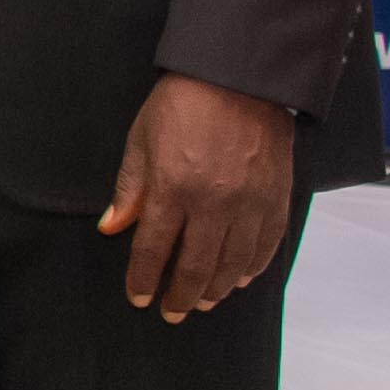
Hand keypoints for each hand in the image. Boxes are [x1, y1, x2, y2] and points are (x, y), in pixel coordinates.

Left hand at [101, 71, 298, 321]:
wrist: (240, 77)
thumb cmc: (183, 103)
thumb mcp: (141, 141)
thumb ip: (129, 189)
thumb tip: (112, 228)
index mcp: (173, 189)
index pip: (154, 250)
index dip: (145, 279)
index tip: (139, 298)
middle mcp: (214, 202)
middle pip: (196, 267)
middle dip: (181, 296)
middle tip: (172, 312)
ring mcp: (250, 202)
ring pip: (234, 263)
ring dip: (217, 288)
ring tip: (203, 301)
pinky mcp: (277, 196)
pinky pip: (267, 244)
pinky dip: (254, 266)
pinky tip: (241, 278)